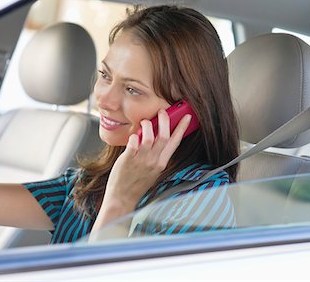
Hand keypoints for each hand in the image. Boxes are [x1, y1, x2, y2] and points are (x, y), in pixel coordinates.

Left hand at [93, 109, 191, 228]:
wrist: (122, 198)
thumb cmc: (136, 183)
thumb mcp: (153, 170)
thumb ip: (156, 154)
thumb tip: (156, 135)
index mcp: (162, 163)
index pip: (175, 142)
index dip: (182, 128)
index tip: (186, 117)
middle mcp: (153, 161)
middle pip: (164, 136)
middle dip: (165, 120)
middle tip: (162, 112)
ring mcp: (141, 161)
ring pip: (149, 137)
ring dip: (147, 125)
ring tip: (144, 122)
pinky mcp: (128, 160)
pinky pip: (133, 143)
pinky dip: (134, 136)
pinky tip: (133, 136)